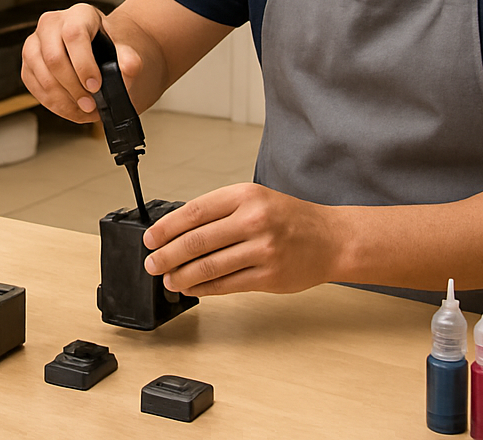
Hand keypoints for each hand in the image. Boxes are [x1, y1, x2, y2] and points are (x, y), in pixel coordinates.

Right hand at [20, 3, 143, 123]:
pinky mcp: (28, 64)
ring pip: (40, 74)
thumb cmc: (109, 48)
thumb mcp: (124, 49)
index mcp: (79, 14)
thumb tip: (130, 67)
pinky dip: (53, 103)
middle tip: (91, 105)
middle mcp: (51, 24)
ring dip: (62, 99)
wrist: (99, 51)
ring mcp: (35, 43)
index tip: (95, 86)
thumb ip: (129, 58)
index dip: (84, 64)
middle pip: (53, 57)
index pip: (74, 35)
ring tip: (83, 110)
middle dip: (73, 88)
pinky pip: (33, 86)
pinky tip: (71, 109)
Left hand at [141, 183, 342, 295]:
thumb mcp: (256, 199)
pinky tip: (192, 287)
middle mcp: (253, 220)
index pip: (194, 211)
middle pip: (197, 240)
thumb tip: (178, 232)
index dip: (166, 228)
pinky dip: (204, 288)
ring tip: (168, 279)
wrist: (332, 239)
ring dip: (182, 275)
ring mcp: (263, 250)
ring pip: (209, 266)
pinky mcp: (269, 276)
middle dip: (167, 255)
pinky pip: (227, 284)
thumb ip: (220, 212)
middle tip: (151, 263)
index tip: (150, 239)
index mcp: (245, 195)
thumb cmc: (290, 218)